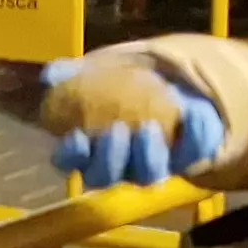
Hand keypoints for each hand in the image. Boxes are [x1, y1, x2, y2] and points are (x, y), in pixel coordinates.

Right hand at [38, 56, 222, 188]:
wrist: (173, 80)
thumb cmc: (124, 81)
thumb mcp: (97, 71)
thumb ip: (73, 74)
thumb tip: (52, 75)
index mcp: (87, 148)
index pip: (68, 161)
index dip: (70, 154)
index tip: (77, 136)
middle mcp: (116, 164)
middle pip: (104, 176)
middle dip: (110, 157)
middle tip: (117, 130)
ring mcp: (152, 165)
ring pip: (146, 176)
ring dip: (147, 155)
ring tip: (149, 127)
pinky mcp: (187, 159)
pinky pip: (192, 156)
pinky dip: (195, 136)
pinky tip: (194, 113)